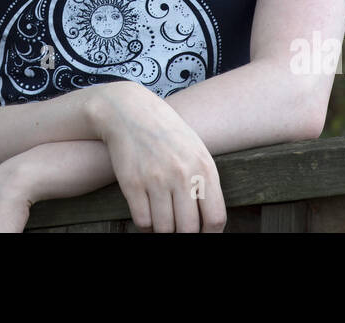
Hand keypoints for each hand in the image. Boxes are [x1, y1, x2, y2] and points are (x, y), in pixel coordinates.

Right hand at [90, 82, 226, 232]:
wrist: (129, 111)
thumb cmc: (167, 133)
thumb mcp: (196, 150)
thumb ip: (206, 182)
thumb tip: (210, 222)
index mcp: (203, 167)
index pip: (215, 218)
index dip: (210, 234)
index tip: (203, 233)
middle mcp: (181, 174)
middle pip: (188, 229)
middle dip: (184, 234)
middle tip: (179, 228)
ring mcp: (155, 179)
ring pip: (164, 228)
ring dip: (164, 230)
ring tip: (164, 221)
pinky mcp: (132, 183)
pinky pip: (142, 221)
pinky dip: (146, 224)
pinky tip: (148, 215)